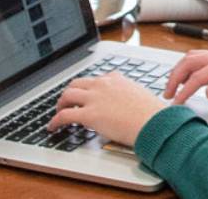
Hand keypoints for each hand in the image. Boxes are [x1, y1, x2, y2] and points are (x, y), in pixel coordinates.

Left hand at [45, 74, 166, 145]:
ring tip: (58, 112)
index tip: (86, 95)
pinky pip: (64, 115)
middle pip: (77, 84)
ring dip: (60, 104)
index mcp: (116, 79)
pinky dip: (55, 121)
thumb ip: (128, 97)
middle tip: (67, 102)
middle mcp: (103, 85)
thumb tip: (125, 107)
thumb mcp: (140, 97)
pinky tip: (52, 127)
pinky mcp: (89, 115)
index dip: (88, 88)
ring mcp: (95, 98)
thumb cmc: (153, 115)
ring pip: (67, 95)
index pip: (96, 79)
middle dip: (69, 93)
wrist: (155, 123)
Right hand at [164, 49, 207, 105]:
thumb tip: (207, 91)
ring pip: (192, 57)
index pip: (199, 76)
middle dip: (175, 77)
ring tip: (172, 87)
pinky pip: (199, 57)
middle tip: (167, 94)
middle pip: (190, 62)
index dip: (185, 90)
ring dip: (179, 70)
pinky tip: (185, 77)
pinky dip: (187, 66)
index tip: (177, 102)